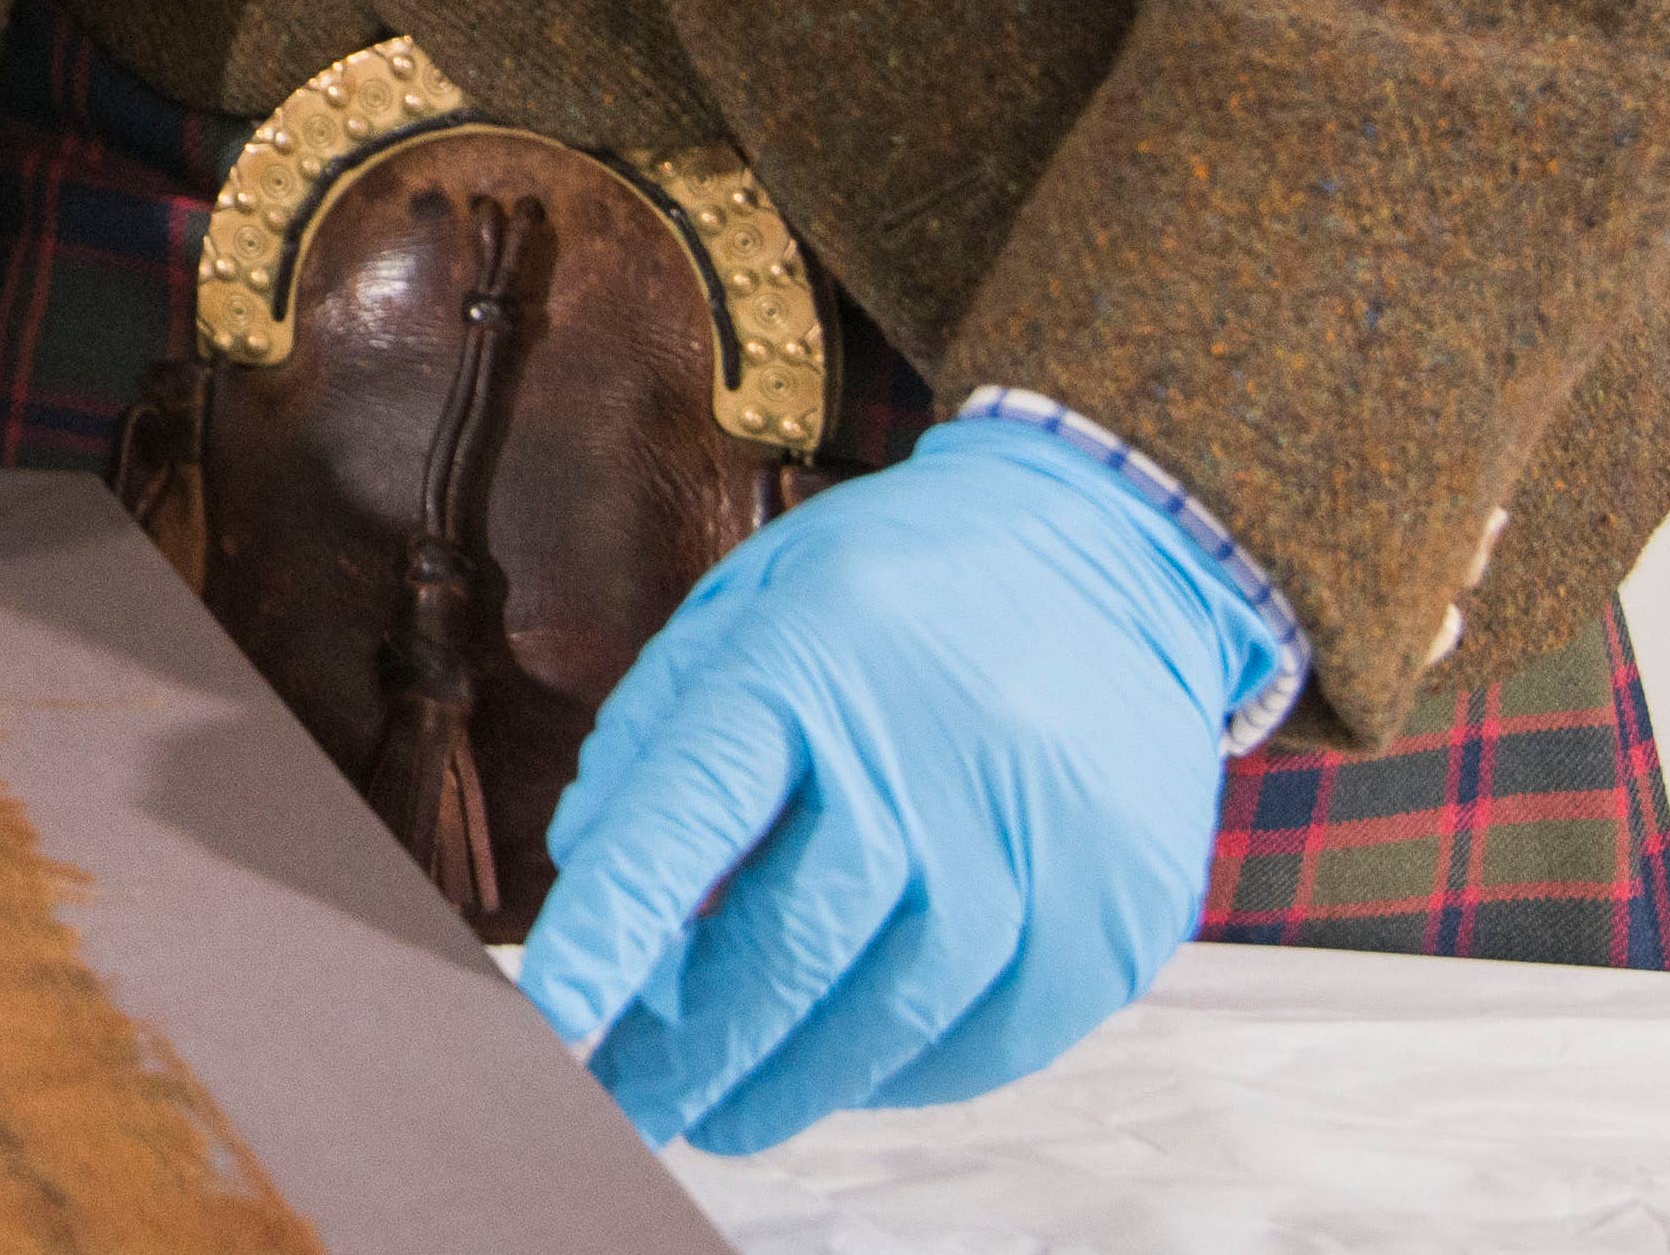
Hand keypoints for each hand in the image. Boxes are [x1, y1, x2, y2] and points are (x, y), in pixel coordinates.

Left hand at [521, 412, 1294, 1152]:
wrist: (1113, 556)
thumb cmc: (897, 593)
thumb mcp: (751, 605)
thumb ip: (660, 735)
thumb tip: (593, 879)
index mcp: (812, 658)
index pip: (694, 808)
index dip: (615, 925)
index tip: (550, 1020)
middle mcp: (932, 749)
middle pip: (795, 937)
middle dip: (693, 1045)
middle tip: (621, 1106)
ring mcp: (1042, 835)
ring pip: (896, 1010)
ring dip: (791, 1083)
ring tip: (716, 1113)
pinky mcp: (1119, 907)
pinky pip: (997, 1035)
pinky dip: (905, 1074)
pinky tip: (846, 1073)